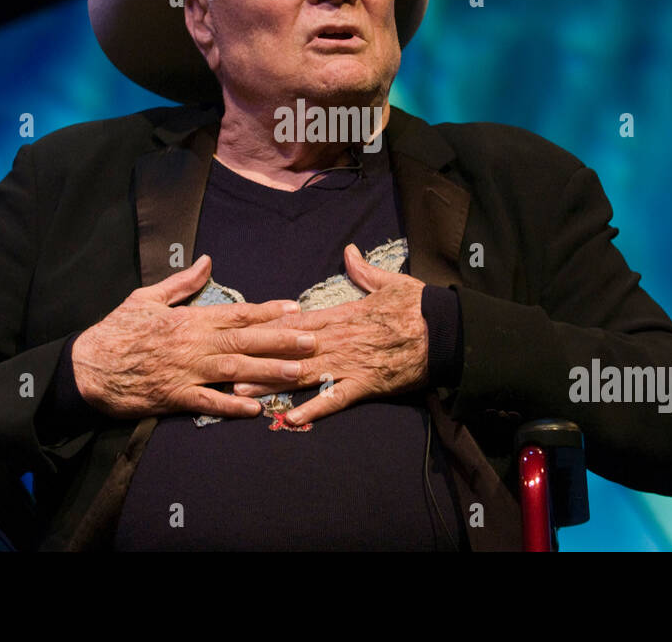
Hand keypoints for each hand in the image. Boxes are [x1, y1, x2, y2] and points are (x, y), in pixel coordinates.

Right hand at [71, 255, 314, 419]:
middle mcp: (192, 345)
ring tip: (297, 372)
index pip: (236, 314)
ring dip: (268, 372)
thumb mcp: (147, 297)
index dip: (268, 312)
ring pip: (234, 372)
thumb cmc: (116, 330)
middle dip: (280, 341)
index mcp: (188, 319)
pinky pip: (208, 403)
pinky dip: (232, 406)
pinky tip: (256, 409)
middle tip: (312, 341)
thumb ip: (181, 283)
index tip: (295, 309)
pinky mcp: (173, 398)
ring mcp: (184, 372)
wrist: (87, 367)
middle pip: (244, 342)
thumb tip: (206, 261)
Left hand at [233, 243, 429, 424]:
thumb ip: (363, 271)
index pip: (295, 322)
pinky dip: (314, 409)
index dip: (265, 328)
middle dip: (256, 359)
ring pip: (303, 375)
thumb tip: (350, 251)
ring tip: (243, 395)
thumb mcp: (389, 282)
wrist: (445, 330)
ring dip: (272, 385)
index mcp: (340, 315)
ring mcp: (349, 363)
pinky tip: (293, 419)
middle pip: (289, 350)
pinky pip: (335, 399)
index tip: (240, 331)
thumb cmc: (418, 306)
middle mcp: (337, 339)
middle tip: (225, 367)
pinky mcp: (365, 384)